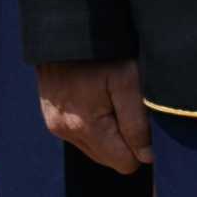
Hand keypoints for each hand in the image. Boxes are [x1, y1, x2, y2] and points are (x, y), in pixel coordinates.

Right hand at [37, 59, 148, 174]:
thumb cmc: (101, 55)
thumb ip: (137, 123)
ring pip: (95, 149)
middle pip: (109, 159)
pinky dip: (93, 126)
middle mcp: (66, 131)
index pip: (125, 163)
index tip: (140, 120)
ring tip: (109, 102)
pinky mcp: (50, 117)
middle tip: (124, 108)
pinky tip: (94, 101)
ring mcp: (55, 124)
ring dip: (108, 134)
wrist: (64, 33)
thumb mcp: (127, 82)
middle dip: (123, 141)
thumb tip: (145, 157)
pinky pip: (80, 136)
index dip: (140, 146)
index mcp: (86, 126)